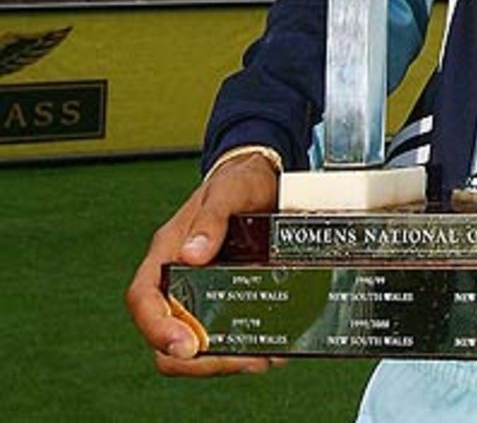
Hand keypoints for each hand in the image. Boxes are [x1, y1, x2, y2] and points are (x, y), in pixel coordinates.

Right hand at [125, 152, 283, 377]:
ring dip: (223, 360)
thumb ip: (213, 217)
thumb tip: (193, 254)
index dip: (157, 328)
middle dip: (197, 359)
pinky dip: (240, 349)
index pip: (143, 298)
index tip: (186, 347)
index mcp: (166, 254)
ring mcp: (200, 293)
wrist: (264, 179)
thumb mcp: (230, 190)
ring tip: (260, 359)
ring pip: (195, 345)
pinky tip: (269, 349)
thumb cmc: (239, 181)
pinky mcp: (224, 300)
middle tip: (239, 360)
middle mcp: (177, 279)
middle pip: (167, 336)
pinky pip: (222, 336)